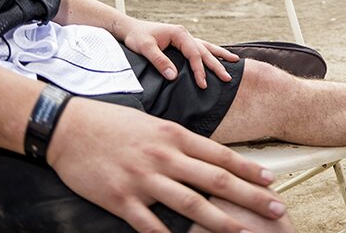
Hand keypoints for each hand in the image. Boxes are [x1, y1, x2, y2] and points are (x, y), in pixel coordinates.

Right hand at [49, 98, 285, 231]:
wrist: (68, 127)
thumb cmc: (111, 123)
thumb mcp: (151, 124)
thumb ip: (178, 142)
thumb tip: (206, 156)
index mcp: (173, 136)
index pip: (220, 154)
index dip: (248, 170)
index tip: (271, 181)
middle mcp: (164, 157)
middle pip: (215, 180)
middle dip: (250, 196)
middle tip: (277, 207)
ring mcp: (143, 179)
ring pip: (191, 204)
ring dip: (222, 221)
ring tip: (244, 231)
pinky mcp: (121, 199)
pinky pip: (151, 225)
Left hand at [121, 19, 239, 88]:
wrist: (129, 28)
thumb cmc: (136, 37)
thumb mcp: (145, 48)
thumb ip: (160, 61)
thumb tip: (174, 76)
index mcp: (179, 33)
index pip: (194, 54)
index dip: (199, 70)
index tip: (203, 84)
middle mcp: (184, 34)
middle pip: (204, 51)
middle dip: (216, 65)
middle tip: (227, 78)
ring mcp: (184, 37)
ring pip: (205, 47)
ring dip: (219, 55)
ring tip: (234, 61)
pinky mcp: (181, 41)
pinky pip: (199, 47)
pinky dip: (210, 52)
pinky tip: (217, 55)